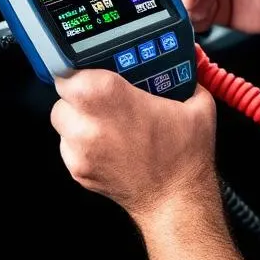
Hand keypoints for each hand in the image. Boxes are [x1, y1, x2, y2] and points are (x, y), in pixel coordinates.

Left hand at [51, 69, 217, 223]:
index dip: (82, 67)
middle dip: (81, 92)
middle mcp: (87, 123)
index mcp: (109, 96)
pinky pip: (70, 146)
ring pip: (63, 122)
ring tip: (109, 120)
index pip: (70, 69)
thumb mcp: (196, 103)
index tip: (95, 69)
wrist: (176, 199)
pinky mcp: (78, 171)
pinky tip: (109, 143)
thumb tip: (186, 61)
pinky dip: (83, 142)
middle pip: (63, 95)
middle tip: (106, 96)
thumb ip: (186, 75)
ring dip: (80, 117)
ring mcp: (79, 150)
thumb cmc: (185, 155)